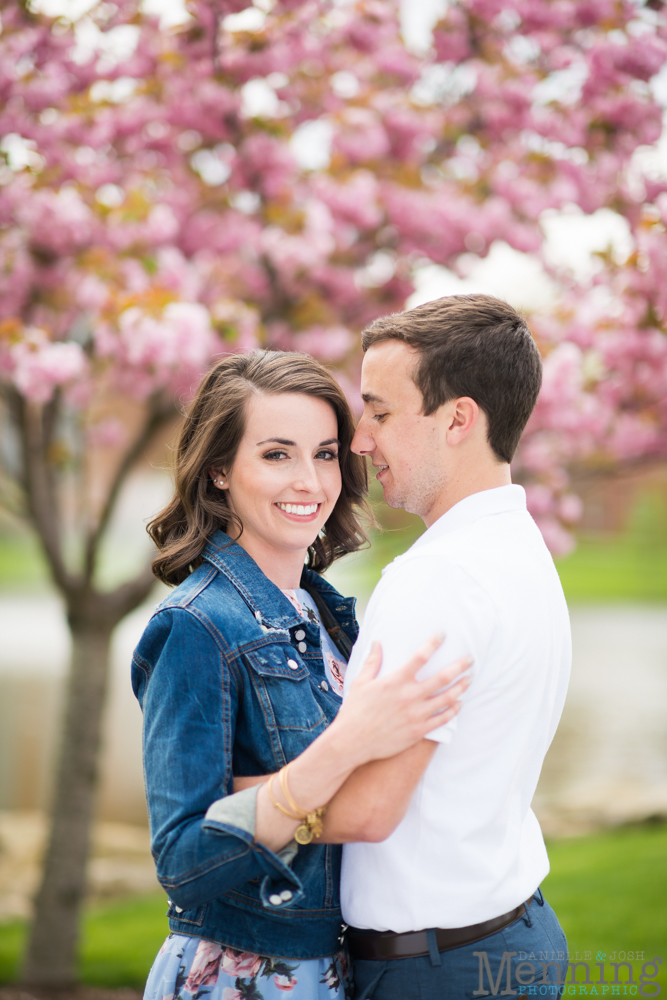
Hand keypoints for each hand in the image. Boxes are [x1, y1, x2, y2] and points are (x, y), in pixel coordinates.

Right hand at [331, 634, 471, 765]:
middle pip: (442, 678)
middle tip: (470, 659)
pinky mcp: (418, 731)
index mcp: (395, 681)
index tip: (442, 634)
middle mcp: (409, 696)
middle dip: (459, 666)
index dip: (433, 643)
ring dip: (461, 688)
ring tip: (469, 679)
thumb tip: (377, 642)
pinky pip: (442, 719)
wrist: (352, 742)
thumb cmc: (355, 711)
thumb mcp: (361, 682)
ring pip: (447, 699)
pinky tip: (458, 703)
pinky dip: (453, 710)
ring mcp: (416, 715)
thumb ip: (372, 661)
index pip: (420, 657)